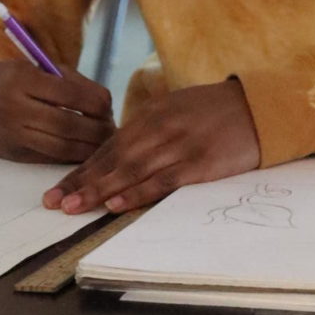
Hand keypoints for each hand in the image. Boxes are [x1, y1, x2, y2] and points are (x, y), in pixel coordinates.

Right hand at [0, 61, 113, 162]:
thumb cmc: (11, 78)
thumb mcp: (36, 68)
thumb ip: (70, 82)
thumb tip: (106, 105)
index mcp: (22, 79)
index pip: (71, 95)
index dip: (97, 103)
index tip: (108, 107)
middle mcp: (14, 108)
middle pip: (68, 125)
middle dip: (97, 130)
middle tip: (112, 130)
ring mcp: (11, 134)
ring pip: (60, 147)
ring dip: (88, 148)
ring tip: (102, 142)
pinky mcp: (11, 154)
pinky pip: (48, 158)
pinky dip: (71, 157)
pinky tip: (85, 152)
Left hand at [42, 78, 260, 213]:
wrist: (261, 107)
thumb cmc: (218, 110)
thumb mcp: (178, 108)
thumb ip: (150, 128)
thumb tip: (120, 153)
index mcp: (152, 113)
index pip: (109, 145)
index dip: (82, 168)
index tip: (58, 188)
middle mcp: (160, 128)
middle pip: (113, 158)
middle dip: (81, 181)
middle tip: (53, 202)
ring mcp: (179, 145)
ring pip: (131, 170)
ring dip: (100, 190)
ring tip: (74, 207)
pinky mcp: (200, 163)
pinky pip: (163, 180)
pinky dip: (138, 193)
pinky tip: (117, 203)